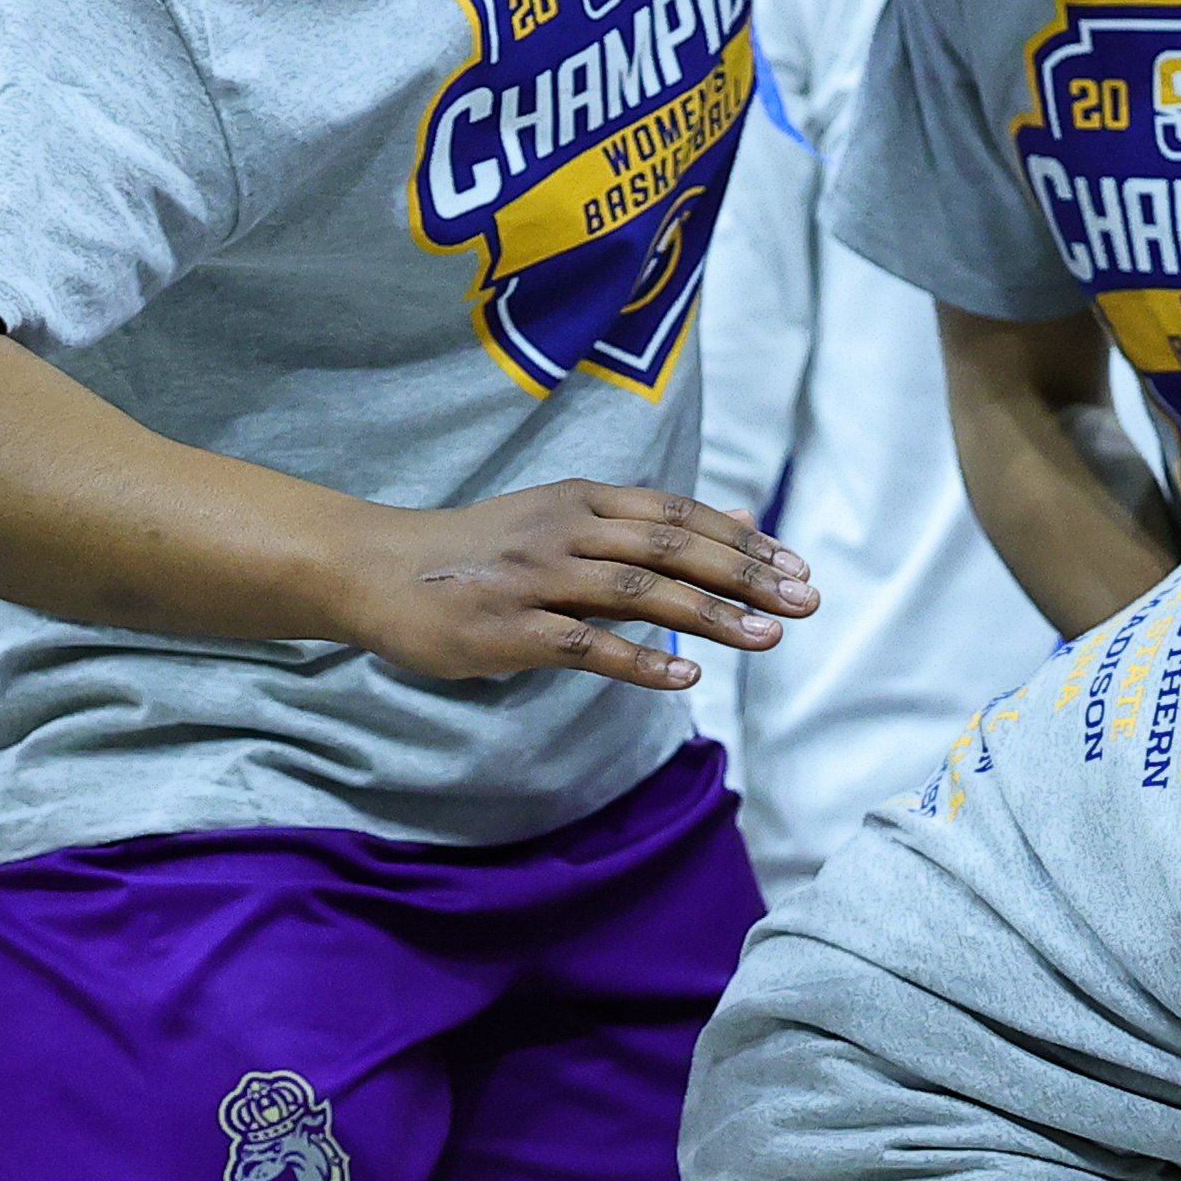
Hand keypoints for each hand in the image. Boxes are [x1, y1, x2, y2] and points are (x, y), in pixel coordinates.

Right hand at [331, 482, 814, 689]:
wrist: (375, 568)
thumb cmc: (482, 552)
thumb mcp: (567, 520)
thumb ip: (649, 526)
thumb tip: (741, 515)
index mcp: (583, 501)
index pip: (679, 515)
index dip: (742, 541)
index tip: (798, 568)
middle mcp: (566, 530)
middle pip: (671, 547)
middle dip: (744, 575)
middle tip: (805, 603)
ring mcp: (535, 578)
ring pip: (638, 591)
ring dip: (708, 615)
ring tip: (767, 638)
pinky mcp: (508, 628)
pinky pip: (585, 644)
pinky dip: (640, 661)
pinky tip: (686, 680)